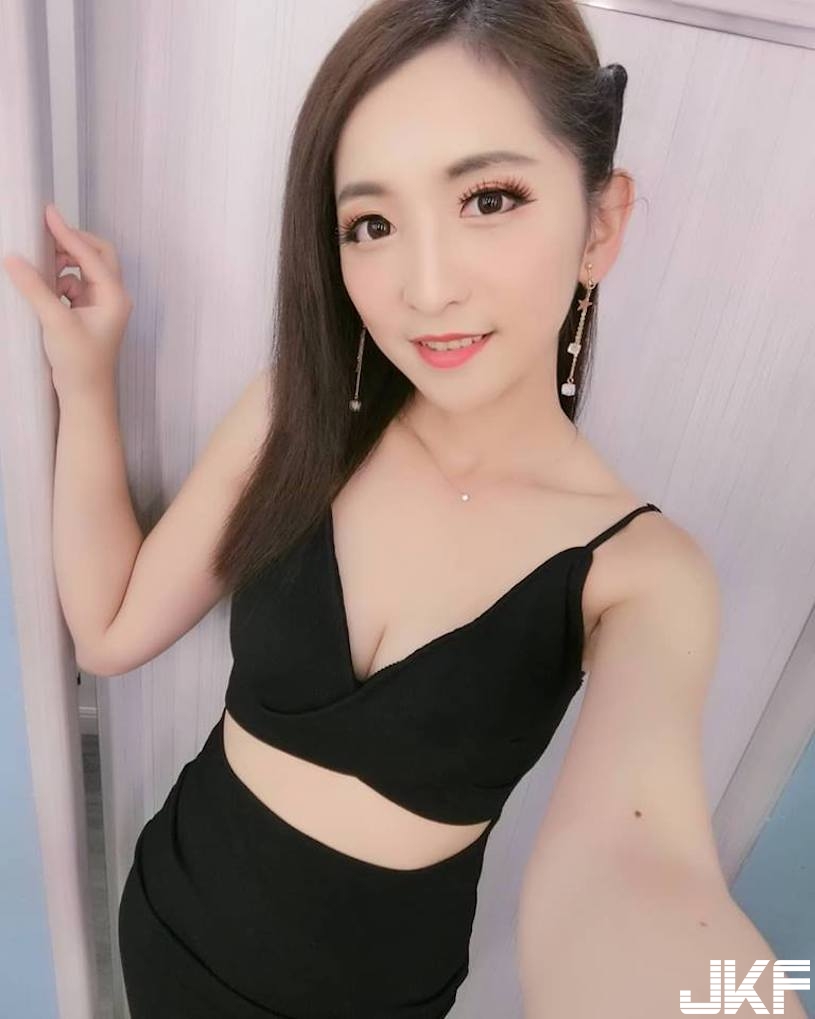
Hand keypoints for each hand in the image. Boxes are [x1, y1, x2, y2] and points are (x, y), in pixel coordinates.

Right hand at [1, 203, 132, 396]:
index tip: (47, 213)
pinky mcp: (87, 314)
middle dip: (70, 244)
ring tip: (42, 273)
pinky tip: (44, 290)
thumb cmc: (80, 363)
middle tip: (44, 236)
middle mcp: (112, 297)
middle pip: (95, 255)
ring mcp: (101, 305)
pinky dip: (58, 282)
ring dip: (62, 265)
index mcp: (114, 296)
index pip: (90, 254)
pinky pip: (73, 286)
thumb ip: (35, 287)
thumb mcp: (55, 321)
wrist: (84, 395)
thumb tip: (12, 258)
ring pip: (83, 270)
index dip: (67, 232)